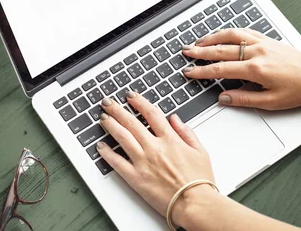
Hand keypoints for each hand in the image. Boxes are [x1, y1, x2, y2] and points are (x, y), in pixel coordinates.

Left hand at [97, 93, 215, 226]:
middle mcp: (154, 148)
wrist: (196, 204)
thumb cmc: (200, 182)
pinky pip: (117, 162)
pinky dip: (107, 153)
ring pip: (122, 137)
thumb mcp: (200, 151)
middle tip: (107, 102)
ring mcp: (143, 162)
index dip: (139, 102)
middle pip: (131, 122)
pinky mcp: (136, 178)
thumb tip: (175, 119)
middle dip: (117, 109)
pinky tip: (100, 146)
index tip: (131, 96)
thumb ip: (187, 132)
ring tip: (102, 117)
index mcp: (170, 140)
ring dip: (110, 125)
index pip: (151, 114)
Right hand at [181, 28, 300, 109]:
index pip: (220, 70)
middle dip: (200, 51)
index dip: (201, 71)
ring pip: (230, 36)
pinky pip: (244, 31)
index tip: (189, 72)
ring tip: (199, 42)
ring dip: (212, 38)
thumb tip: (224, 98)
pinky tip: (222, 34)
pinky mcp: (267, 39)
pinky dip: (229, 32)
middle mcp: (256, 53)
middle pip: (221, 50)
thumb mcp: (271, 102)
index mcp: (254, 69)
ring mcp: (261, 43)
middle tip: (186, 52)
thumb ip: (244, 99)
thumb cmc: (299, 89)